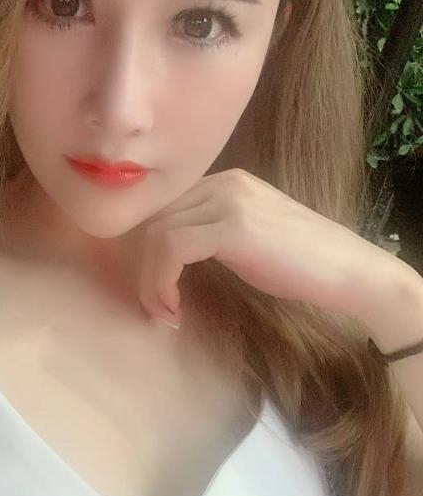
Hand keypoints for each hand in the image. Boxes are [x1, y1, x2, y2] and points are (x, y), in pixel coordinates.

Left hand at [137, 168, 409, 327]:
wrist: (351, 272)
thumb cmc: (302, 266)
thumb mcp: (246, 242)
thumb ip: (208, 235)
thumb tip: (164, 257)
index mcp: (225, 183)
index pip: (163, 208)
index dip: (147, 251)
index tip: (155, 291)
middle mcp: (223, 183)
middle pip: (154, 219)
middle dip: (144, 268)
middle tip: (156, 307)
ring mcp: (228, 200)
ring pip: (158, 233)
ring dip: (150, 281)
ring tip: (165, 312)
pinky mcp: (233, 226)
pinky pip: (172, 247)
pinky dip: (162, 282)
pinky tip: (174, 307)